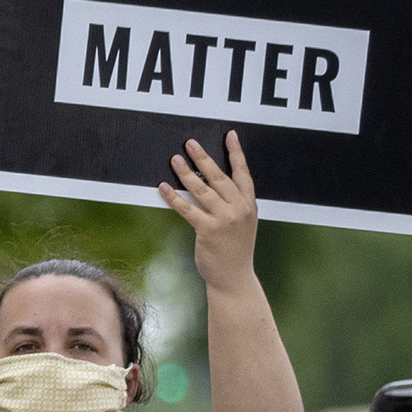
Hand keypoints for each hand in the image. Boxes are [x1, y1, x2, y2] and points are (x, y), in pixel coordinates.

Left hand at [161, 131, 259, 295]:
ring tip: (174, 160)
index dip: (236, 153)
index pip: (243, 172)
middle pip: (219, 176)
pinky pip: (188, 209)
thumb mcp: (242, 223)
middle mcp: (239, 208)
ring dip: (185, 173)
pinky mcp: (209, 230)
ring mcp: (225, 219)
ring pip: (202, 190)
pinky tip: (163, 188)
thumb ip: (233, 204)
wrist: (234, 276)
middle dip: (204, 158)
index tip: (230, 135)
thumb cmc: (235, 250)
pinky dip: (174, 197)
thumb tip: (212, 185)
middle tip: (190, 143)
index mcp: (249, 204)